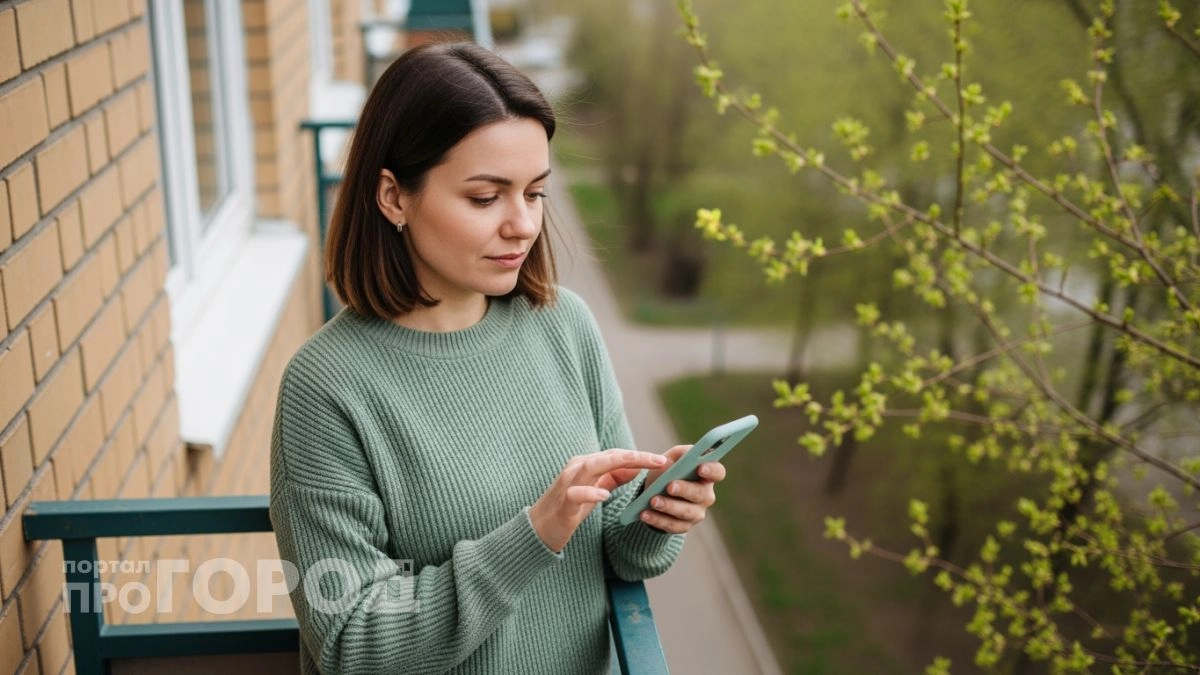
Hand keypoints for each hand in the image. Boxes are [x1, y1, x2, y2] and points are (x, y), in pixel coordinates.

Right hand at [530, 449, 667, 552]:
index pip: (616, 455)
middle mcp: (576, 468)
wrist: (540, 529)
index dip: (639, 456)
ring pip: (592, 466)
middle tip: (660, 460)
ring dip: (617, 465)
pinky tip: (605, 495)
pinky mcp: (563, 502)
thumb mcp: (595, 490)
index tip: (663, 460)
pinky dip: (590, 492)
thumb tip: (637, 467)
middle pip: (608, 456)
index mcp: (585, 464)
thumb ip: (613, 477)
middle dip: (636, 456)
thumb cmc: (569, 508)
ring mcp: (567, 484)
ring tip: (641, 467)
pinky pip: (576, 493)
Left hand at [637, 444, 726, 534]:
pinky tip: (644, 514)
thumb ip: (678, 454)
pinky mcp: (683, 526)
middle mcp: (706, 495)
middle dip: (685, 490)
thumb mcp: (671, 458)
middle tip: (669, 486)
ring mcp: (696, 513)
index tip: (700, 468)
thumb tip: (677, 458)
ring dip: (669, 506)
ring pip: (686, 512)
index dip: (712, 470)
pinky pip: (672, 525)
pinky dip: (657, 520)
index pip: (718, 472)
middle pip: (700, 494)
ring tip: (653, 501)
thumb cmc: (667, 471)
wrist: (653, 492)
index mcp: (706, 475)